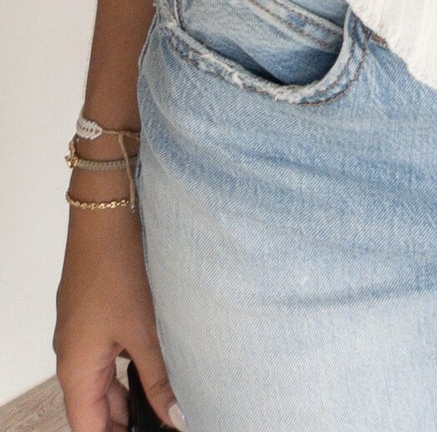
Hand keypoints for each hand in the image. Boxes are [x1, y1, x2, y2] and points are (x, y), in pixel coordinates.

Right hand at [55, 208, 186, 428]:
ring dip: (128, 394)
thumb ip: (160, 378)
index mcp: (75, 369)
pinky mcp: (94, 316)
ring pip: (102, 381)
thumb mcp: (146, 330)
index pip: (88, 427)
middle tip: (163, 419)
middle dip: (125, 419)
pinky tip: (157, 365)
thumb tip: (175, 416)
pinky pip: (106, 355)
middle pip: (95, 407)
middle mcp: (72, 356)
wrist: (106, 215)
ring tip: (164, 402)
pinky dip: (128, 367)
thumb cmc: (117, 268)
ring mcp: (81, 335)